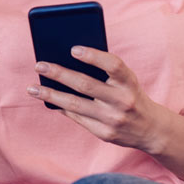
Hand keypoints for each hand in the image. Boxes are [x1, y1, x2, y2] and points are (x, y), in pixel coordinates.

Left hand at [27, 46, 164, 153]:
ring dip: (50, 95)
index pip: (113, 65)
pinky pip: (77, 117)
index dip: (93, 56)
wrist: (151, 129)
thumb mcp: (126, 81)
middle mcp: (122, 101)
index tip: (73, 49)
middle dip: (59, 74)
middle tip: (39, 65)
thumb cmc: (131, 95)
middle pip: (86, 85)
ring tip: (32, 88)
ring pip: (75, 104)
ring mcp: (112, 119)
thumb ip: (104, 71)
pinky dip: (61, 107)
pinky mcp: (104, 133)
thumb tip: (68, 61)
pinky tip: (49, 100)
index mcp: (129, 82)